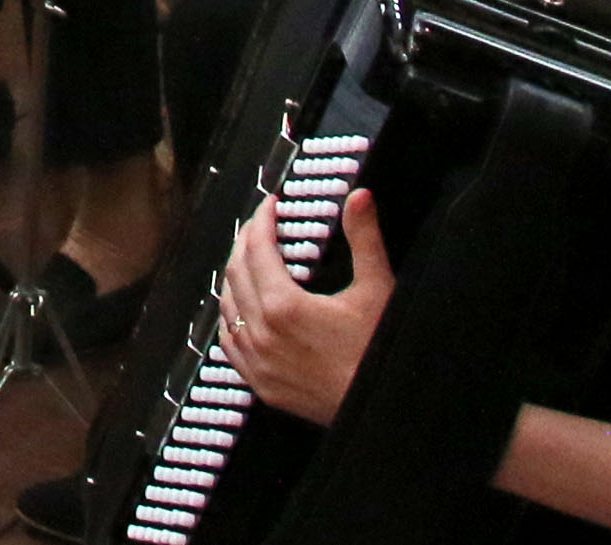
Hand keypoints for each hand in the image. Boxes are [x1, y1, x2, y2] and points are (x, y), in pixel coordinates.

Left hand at [219, 182, 387, 424]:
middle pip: (237, 272)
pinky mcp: (261, 385)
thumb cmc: (381, 353)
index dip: (262, 220)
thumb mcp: (377, 291)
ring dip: (234, 276)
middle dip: (246, 242)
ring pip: (228, 306)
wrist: (383, 414)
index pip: (258, 249)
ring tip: (248, 258)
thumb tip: (360, 196)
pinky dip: (231, 317)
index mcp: (284, 306)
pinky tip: (240, 308)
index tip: (271, 204)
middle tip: (259, 224)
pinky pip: (230, 343)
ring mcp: (257, 362)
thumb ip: (364, 239)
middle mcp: (261, 333)